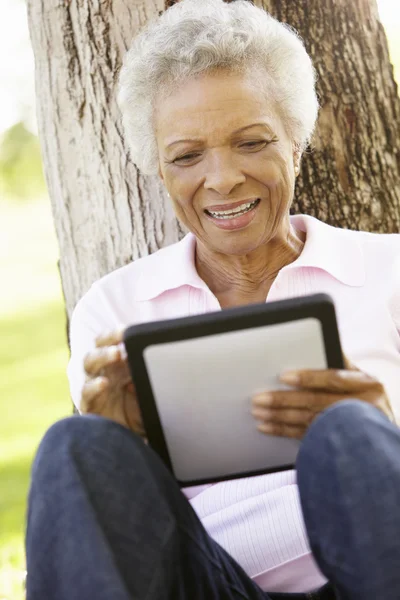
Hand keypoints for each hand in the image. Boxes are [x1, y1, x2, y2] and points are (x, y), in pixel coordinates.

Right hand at [81, 328, 145, 436]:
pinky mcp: (88, 404)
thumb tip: (167, 361)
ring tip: (117, 353)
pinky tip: (104, 383)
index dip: (117, 332)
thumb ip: (154, 375)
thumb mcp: (150, 390)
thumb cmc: (140, 410)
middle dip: (109, 338)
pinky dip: (93, 386)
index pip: (111, 340)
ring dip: (102, 355)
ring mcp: (93, 384)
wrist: (130, 440)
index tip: (129, 328)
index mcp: (117, 362)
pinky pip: (85, 392)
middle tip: (123, 334)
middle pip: (99, 345)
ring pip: (89, 362)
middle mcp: (103, 369)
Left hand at [252, 357, 393, 439]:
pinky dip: (284, 431)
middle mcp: (362, 407)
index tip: (283, 376)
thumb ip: (341, 364)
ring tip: (258, 412)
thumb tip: (324, 343)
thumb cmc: (366, 398)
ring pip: (309, 421)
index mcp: (367, 384)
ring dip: (280, 417)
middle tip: (259, 398)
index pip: (333, 379)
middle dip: (284, 400)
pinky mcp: (338, 443)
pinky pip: (307, 437)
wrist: (381, 436)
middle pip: (316, 402)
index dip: (308, 377)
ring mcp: (351, 428)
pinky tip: (267, 427)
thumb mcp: (361, 379)